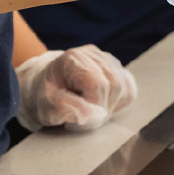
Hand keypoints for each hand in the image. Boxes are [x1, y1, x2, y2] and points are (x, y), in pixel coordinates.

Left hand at [14, 45, 136, 131]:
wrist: (46, 85)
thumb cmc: (44, 96)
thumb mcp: (44, 106)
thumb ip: (64, 109)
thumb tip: (89, 115)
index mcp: (74, 59)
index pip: (98, 84)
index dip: (94, 106)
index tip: (80, 119)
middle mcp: (94, 55)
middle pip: (114, 85)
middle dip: (103, 108)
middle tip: (85, 119)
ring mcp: (107, 60)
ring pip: (124, 87)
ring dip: (111, 106)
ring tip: (91, 112)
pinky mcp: (117, 69)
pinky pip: (129, 88)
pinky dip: (118, 102)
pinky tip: (102, 105)